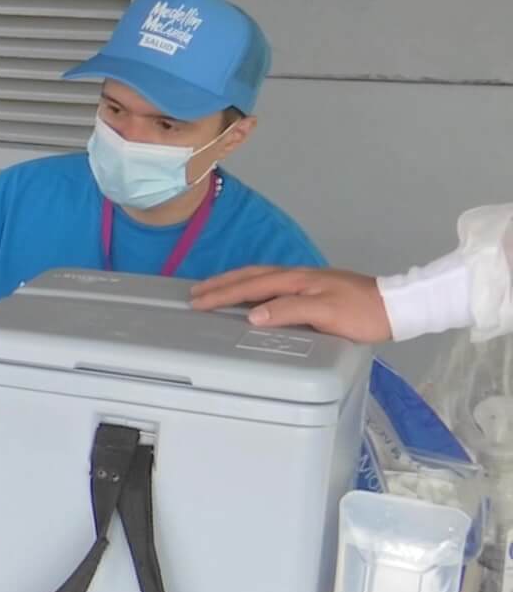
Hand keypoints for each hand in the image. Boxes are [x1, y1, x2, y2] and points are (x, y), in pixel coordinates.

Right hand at [190, 266, 391, 343]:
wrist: (396, 308)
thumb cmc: (363, 314)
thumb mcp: (327, 314)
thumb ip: (289, 312)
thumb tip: (252, 315)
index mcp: (297, 280)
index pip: (251, 286)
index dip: (222, 294)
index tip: (197, 302)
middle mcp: (298, 276)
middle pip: (251, 275)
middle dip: (221, 283)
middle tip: (195, 292)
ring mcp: (306, 281)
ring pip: (260, 277)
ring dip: (234, 283)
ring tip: (214, 290)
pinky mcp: (313, 288)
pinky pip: (271, 284)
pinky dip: (252, 287)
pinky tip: (250, 296)